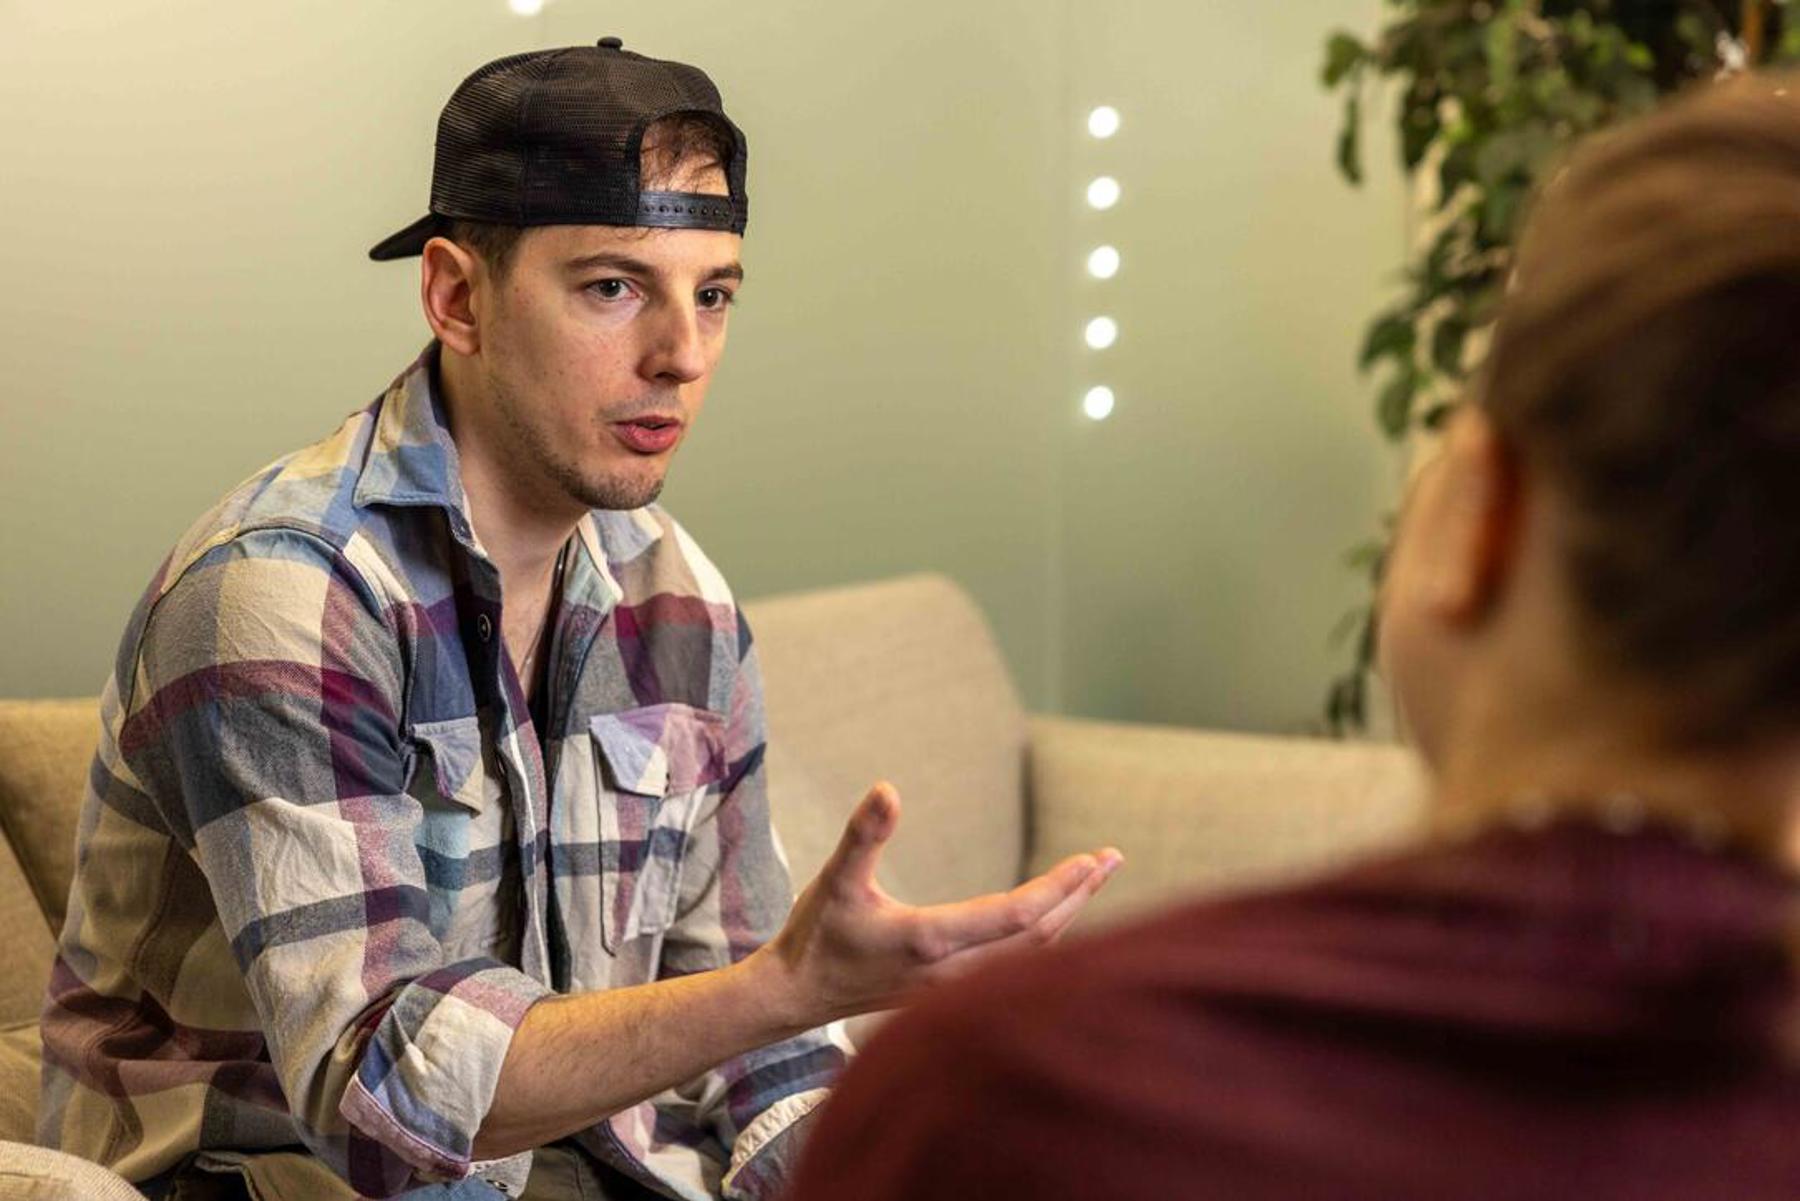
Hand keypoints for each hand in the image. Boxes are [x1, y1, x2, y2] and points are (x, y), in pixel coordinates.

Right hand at [756, 781, 1122, 1026]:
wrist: (795, 998)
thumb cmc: (815, 935)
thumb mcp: (836, 879)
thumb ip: (864, 834)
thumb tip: (887, 787)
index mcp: (931, 939)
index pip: (1018, 914)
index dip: (1060, 886)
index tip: (1092, 858)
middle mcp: (953, 971)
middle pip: (1040, 938)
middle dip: (1079, 896)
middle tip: (1111, 858)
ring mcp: (955, 989)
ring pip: (1032, 957)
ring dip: (1068, 917)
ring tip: (1093, 879)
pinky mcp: (951, 995)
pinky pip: (1017, 969)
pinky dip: (1047, 939)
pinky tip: (1055, 916)